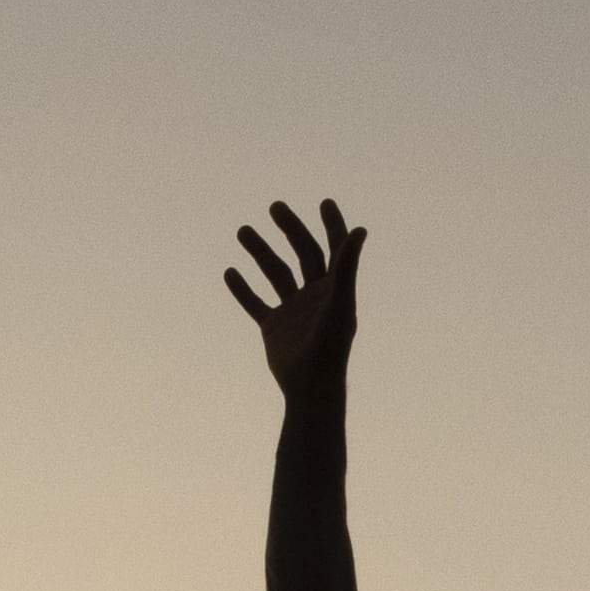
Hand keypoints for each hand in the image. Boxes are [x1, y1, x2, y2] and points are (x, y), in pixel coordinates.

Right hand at [226, 197, 362, 393]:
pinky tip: (230, 272)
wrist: (310, 387)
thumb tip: (359, 230)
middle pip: (302, 253)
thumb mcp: (340, 302)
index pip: (335, 249)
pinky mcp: (273, 327)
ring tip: (243, 231)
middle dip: (290, 229)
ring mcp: (292, 310)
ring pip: (275, 273)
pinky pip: (255, 303)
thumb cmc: (330, 347)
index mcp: (335, 288)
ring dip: (260, 252)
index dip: (332, 226)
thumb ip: (347, 266)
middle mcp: (314, 295)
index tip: (325, 203)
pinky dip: (243, 289)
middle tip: (275, 207)